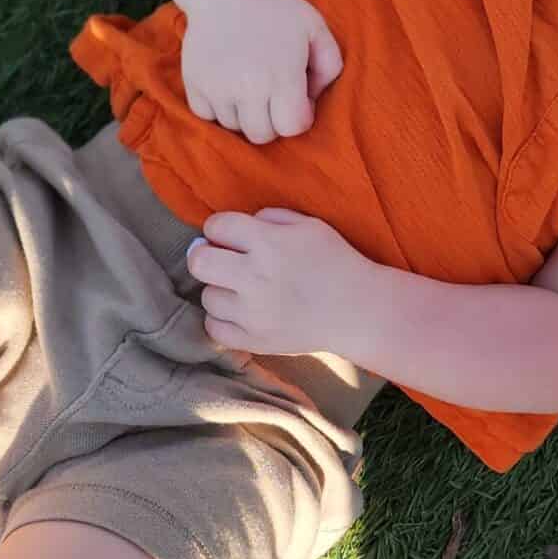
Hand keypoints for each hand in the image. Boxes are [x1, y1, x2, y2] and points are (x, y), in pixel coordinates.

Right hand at [178, 0, 343, 143]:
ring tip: (249, 84)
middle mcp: (247, 88)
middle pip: (262, 135)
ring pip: (235, 127)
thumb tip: (312, 99)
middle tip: (273, 93)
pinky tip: (228, 85)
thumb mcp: (317, 29)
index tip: (297, 96)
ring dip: (245, 113)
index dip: (300, 115)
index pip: (292, 127)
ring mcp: (217, 88)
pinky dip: (219, 108)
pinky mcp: (194, 84)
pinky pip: (207, 116)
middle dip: (273, 120)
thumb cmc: (277, 9)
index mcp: (282, 76)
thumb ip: (330, 68)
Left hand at [187, 209, 377, 357]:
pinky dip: (222, 319)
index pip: (216, 226)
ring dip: (220, 289)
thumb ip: (268, 218)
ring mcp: (253, 313)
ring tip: (241, 288)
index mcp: (269, 243)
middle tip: (219, 259)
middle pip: (199, 262)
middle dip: (204, 255)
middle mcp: (256, 277)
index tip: (228, 236)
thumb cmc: (334, 261)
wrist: (358, 310)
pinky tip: (240, 311)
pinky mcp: (254, 341)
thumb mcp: (308, 225)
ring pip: (207, 296)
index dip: (218, 228)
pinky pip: (214, 329)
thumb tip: (230, 229)